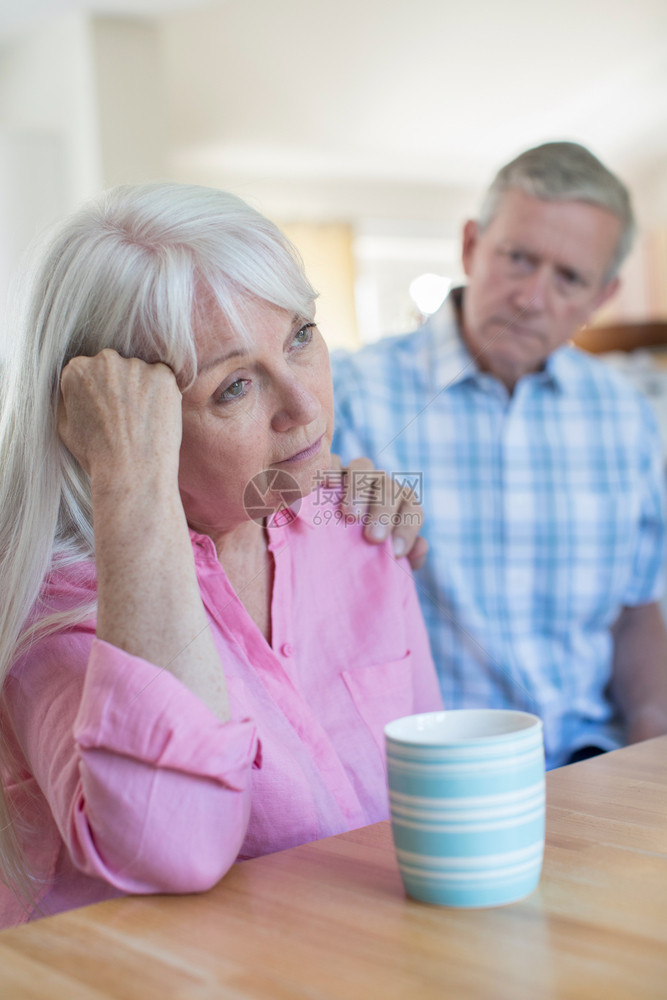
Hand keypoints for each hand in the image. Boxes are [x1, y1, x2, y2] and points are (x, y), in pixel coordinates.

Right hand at [58, 350, 181, 487]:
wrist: (131, 472)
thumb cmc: (96, 456)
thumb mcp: (65, 426)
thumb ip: (68, 399)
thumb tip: (75, 388)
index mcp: (75, 370)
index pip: (87, 372)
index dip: (97, 393)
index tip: (104, 411)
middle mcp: (104, 360)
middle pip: (112, 367)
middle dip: (117, 386)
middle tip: (124, 417)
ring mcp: (135, 366)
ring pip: (139, 373)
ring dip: (140, 390)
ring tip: (141, 422)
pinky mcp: (162, 375)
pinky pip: (162, 380)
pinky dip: (162, 394)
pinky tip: (156, 417)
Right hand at [324, 455, 427, 569]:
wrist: (330, 546)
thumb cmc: (363, 553)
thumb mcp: (387, 560)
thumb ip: (409, 557)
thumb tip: (420, 548)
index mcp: (399, 503)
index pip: (411, 508)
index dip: (407, 529)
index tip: (396, 553)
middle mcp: (379, 484)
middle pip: (388, 487)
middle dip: (384, 511)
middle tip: (374, 538)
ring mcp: (353, 474)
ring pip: (362, 467)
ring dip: (358, 489)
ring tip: (349, 514)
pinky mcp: (328, 470)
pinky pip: (331, 462)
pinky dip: (329, 470)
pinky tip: (326, 484)